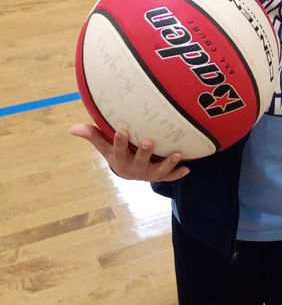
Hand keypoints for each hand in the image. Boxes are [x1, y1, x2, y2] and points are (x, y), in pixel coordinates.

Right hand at [70, 123, 189, 181]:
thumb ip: (93, 136)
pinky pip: (170, 177)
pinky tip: (187, 169)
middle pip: (139, 161)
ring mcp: (148, 173)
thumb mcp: (105, 147)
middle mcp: (134, 168)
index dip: (120, 142)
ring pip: (158, 170)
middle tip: (149, 141)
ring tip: (177, 154)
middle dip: (144, 152)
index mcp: (119, 160)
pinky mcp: (161, 176)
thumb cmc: (118, 153)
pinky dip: (178, 173)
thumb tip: (72, 128)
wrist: (130, 171)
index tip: (122, 130)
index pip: (118, 150)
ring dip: (168, 163)